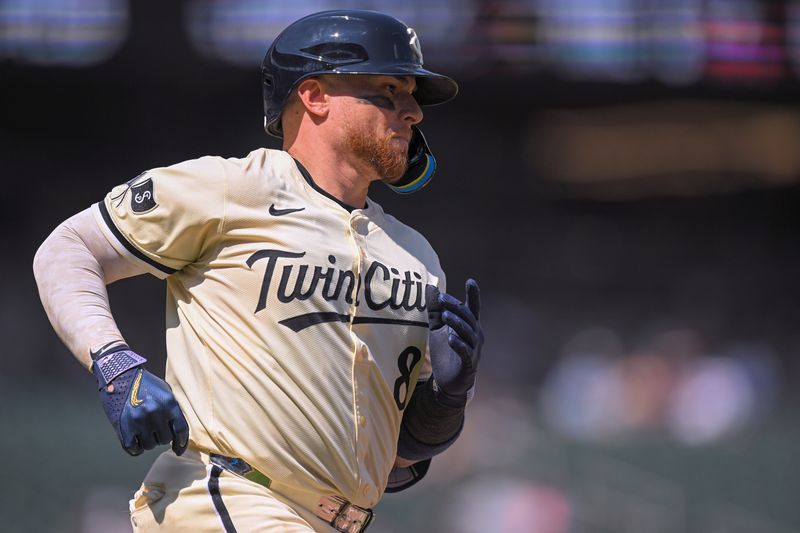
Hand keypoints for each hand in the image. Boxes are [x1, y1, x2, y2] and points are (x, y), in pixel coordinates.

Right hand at [91, 345, 188, 455]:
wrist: (120, 376)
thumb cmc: (144, 384)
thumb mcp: (166, 391)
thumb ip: (173, 409)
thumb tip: (179, 430)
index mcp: (169, 403)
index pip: (181, 430)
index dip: (182, 442)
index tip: (179, 448)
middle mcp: (155, 413)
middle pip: (165, 439)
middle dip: (162, 437)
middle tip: (156, 429)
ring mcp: (139, 421)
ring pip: (150, 445)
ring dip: (149, 441)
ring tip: (145, 430)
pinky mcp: (124, 428)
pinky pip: (134, 448)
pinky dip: (136, 447)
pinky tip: (136, 440)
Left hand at [425, 279, 483, 407]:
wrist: (448, 381)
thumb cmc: (446, 351)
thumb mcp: (437, 328)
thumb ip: (435, 309)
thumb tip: (430, 286)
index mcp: (469, 326)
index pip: (472, 308)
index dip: (473, 295)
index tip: (470, 281)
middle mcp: (475, 336)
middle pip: (468, 318)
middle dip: (455, 308)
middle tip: (441, 299)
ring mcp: (474, 350)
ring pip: (468, 333)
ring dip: (457, 324)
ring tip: (445, 316)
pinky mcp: (468, 364)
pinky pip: (465, 352)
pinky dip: (458, 345)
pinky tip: (450, 338)